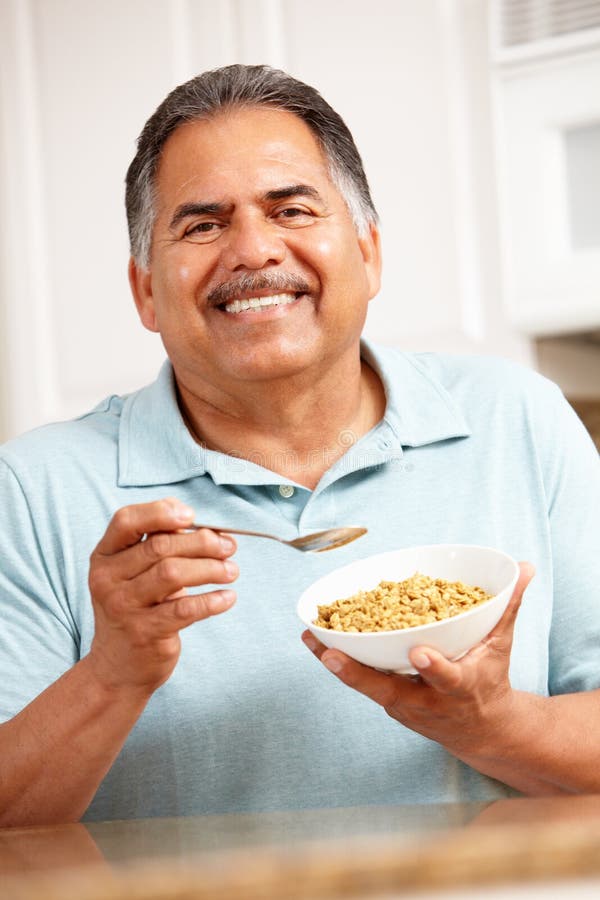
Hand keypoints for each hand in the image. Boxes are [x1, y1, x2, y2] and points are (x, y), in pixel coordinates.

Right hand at [87, 498, 237, 694]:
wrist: (118, 666)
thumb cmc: (136, 608)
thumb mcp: (134, 573)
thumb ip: (159, 545)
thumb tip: (206, 527)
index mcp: (104, 556)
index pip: (126, 520)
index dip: (160, 512)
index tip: (192, 516)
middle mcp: (107, 579)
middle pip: (159, 547)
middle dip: (202, 542)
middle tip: (228, 547)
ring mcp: (123, 606)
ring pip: (173, 573)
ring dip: (210, 568)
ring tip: (231, 571)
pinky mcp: (145, 632)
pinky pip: (185, 609)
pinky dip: (212, 600)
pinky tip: (228, 597)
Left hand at [302, 563, 533, 760]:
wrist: (480, 731)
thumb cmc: (488, 681)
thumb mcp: (501, 646)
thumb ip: (508, 606)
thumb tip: (526, 567)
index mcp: (459, 688)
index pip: (447, 678)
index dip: (434, 667)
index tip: (420, 653)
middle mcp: (427, 701)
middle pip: (389, 690)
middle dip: (359, 676)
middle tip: (331, 656)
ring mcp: (403, 705)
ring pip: (366, 685)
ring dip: (337, 664)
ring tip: (311, 637)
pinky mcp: (387, 701)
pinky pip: (360, 680)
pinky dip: (337, 662)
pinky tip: (313, 639)